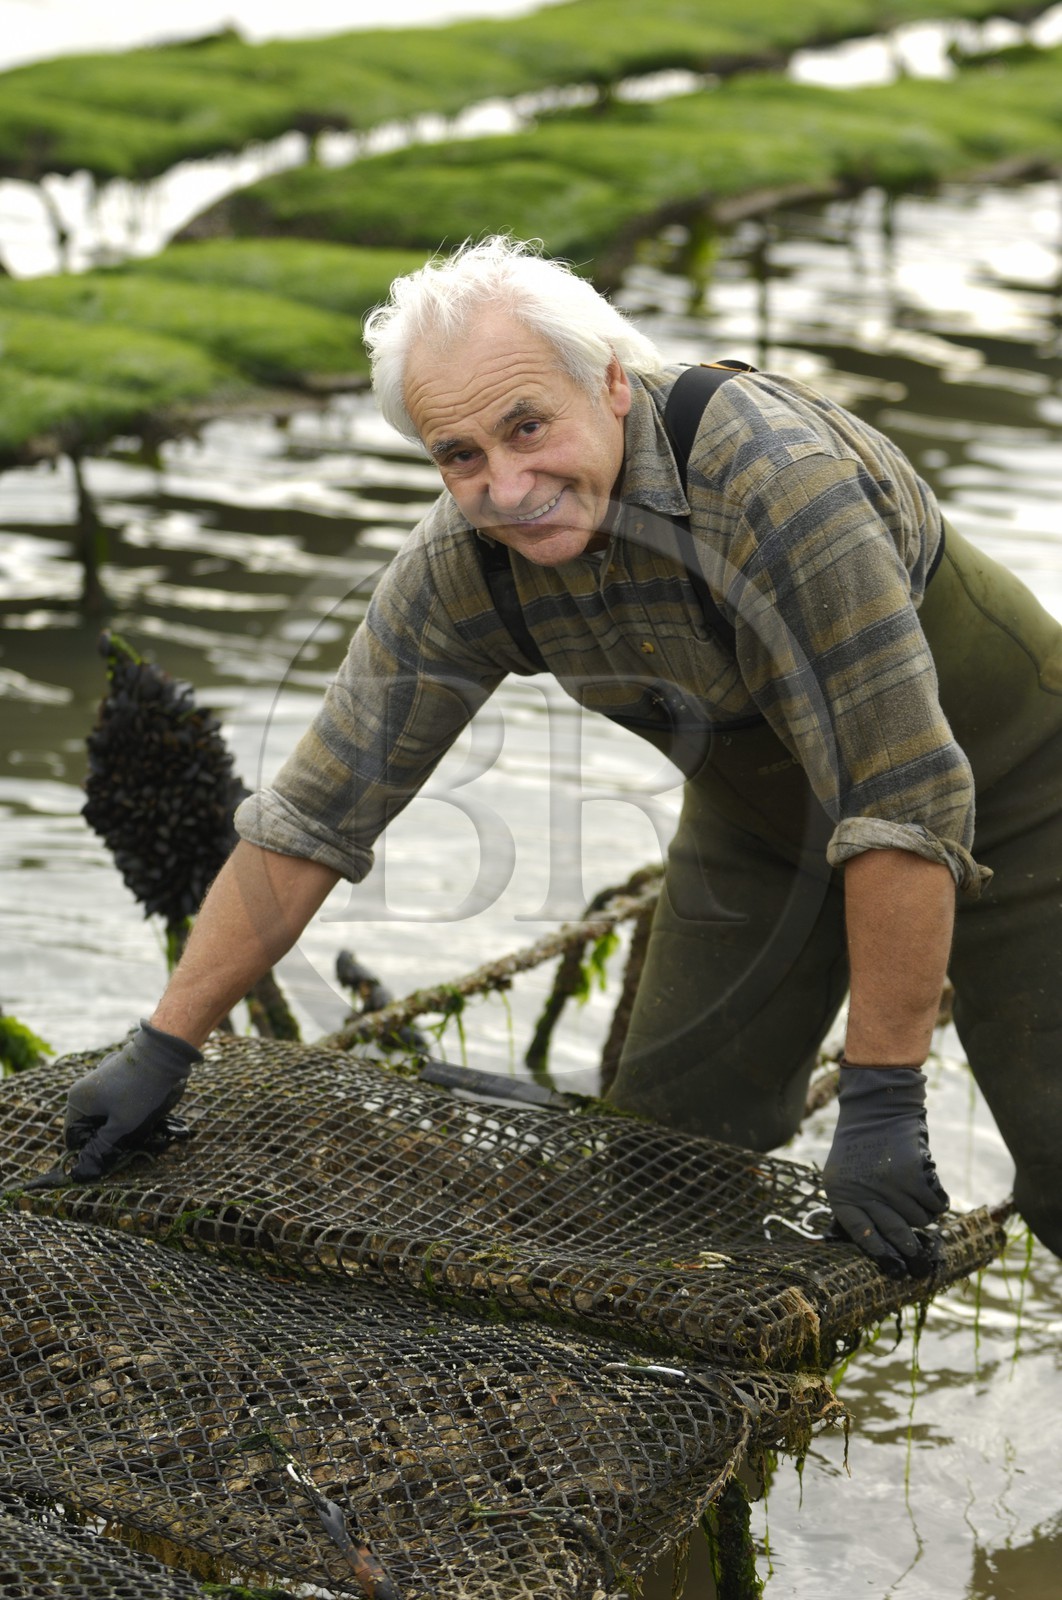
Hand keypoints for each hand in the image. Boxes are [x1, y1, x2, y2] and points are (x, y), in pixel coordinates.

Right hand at [64, 1020, 201, 1180]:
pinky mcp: (113, 1078)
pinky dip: (121, 1111)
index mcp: (77, 1099)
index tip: (108, 1154)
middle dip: (104, 1137)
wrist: (162, 1054)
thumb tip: (85, 1168)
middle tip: (125, 1142)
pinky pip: (111, 1102)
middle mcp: (83, 1089)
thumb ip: (103, 1146)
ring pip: (101, 1114)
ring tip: (134, 1126)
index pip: (72, 1136)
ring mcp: (98, 1081)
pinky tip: (138, 1112)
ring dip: (115, 1125)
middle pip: (87, 1125)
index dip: (88, 1150)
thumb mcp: (122, 1124)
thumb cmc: (139, 1090)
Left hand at [822, 1064, 948, 1277]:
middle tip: (917, 1260)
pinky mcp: (914, 1176)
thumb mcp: (844, 1174)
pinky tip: (929, 1187)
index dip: (879, 1252)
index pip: (862, 1236)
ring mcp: (890, 1186)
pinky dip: (937, 1200)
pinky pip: (935, 1204)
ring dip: (922, 1212)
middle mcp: (864, 1193)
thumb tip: (877, 1245)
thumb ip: (856, 1205)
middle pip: (895, 1234)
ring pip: (919, 1220)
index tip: (892, 1267)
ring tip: (914, 1193)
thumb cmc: (861, 1144)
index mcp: (841, 1195)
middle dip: (909, 1249)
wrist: (877, 1107)